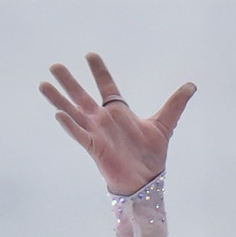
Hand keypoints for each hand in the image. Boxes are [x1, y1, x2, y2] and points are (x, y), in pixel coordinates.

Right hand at [41, 53, 195, 196]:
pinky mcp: (94, 148)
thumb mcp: (165, 125)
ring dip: (59, 100)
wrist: (146, 181)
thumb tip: (192, 86)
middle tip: (54, 66)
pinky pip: (80, 135)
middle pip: (82, 96)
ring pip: (73, 113)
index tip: (90, 55)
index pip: (106, 86)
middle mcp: (103, 120)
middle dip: (69, 82)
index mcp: (118, 112)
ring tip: (44, 85)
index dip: (99, 71)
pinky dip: (70, 126)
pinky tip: (58, 114)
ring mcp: (96, 134)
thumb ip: (176, 104)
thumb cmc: (151, 155)